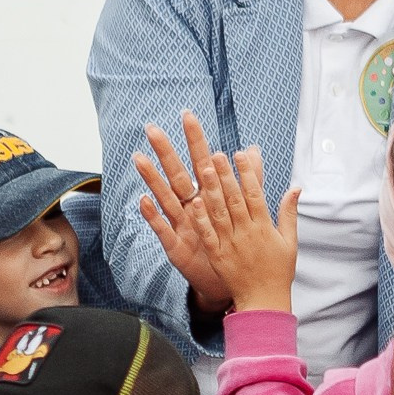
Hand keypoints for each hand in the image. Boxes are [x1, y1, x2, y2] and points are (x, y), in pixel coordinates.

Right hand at [136, 115, 239, 312]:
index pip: (201, 161)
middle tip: (152, 128)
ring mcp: (181, 224)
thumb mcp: (244, 210)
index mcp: (209, 196)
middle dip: (166, 152)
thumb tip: (254, 149)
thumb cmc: (232, 242)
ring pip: (165, 197)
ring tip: (139, 159)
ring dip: (152, 179)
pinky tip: (143, 200)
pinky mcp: (175, 246)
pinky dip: (153, 215)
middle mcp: (191, 206)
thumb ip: (251, 180)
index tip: (188, 114)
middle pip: (177, 174)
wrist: (229, 279)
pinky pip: (162, 228)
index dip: (195, 140)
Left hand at [187, 143, 302, 315]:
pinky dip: (202, 219)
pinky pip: (208, 235)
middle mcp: (247, 233)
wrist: (264, 301)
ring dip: (212, 190)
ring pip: (220, 213)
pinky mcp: (218, 256)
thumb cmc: (279, 271)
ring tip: (204, 169)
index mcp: (265, 227)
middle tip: (217, 154)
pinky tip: (195, 202)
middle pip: (235, 199)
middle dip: (226, 175)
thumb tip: (296, 188)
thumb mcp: (290, 241)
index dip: (247, 173)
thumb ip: (289, 213)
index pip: (255, 194)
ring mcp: (231, 244)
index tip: (240, 154)